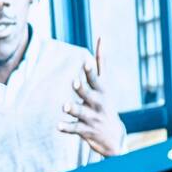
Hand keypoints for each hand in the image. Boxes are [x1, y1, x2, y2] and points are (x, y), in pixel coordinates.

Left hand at [60, 37, 126, 155]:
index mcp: (101, 90)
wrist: (113, 135)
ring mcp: (92, 117)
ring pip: (81, 112)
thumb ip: (100, 61)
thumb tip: (100, 36)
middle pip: (89, 94)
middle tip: (74, 82)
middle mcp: (98, 103)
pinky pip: (75, 128)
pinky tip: (58, 125)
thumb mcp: (105, 83)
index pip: (95, 79)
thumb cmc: (105, 102)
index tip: (85, 62)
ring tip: (65, 106)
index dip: (90, 71)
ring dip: (73, 108)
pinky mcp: (86, 130)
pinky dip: (67, 127)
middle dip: (82, 88)